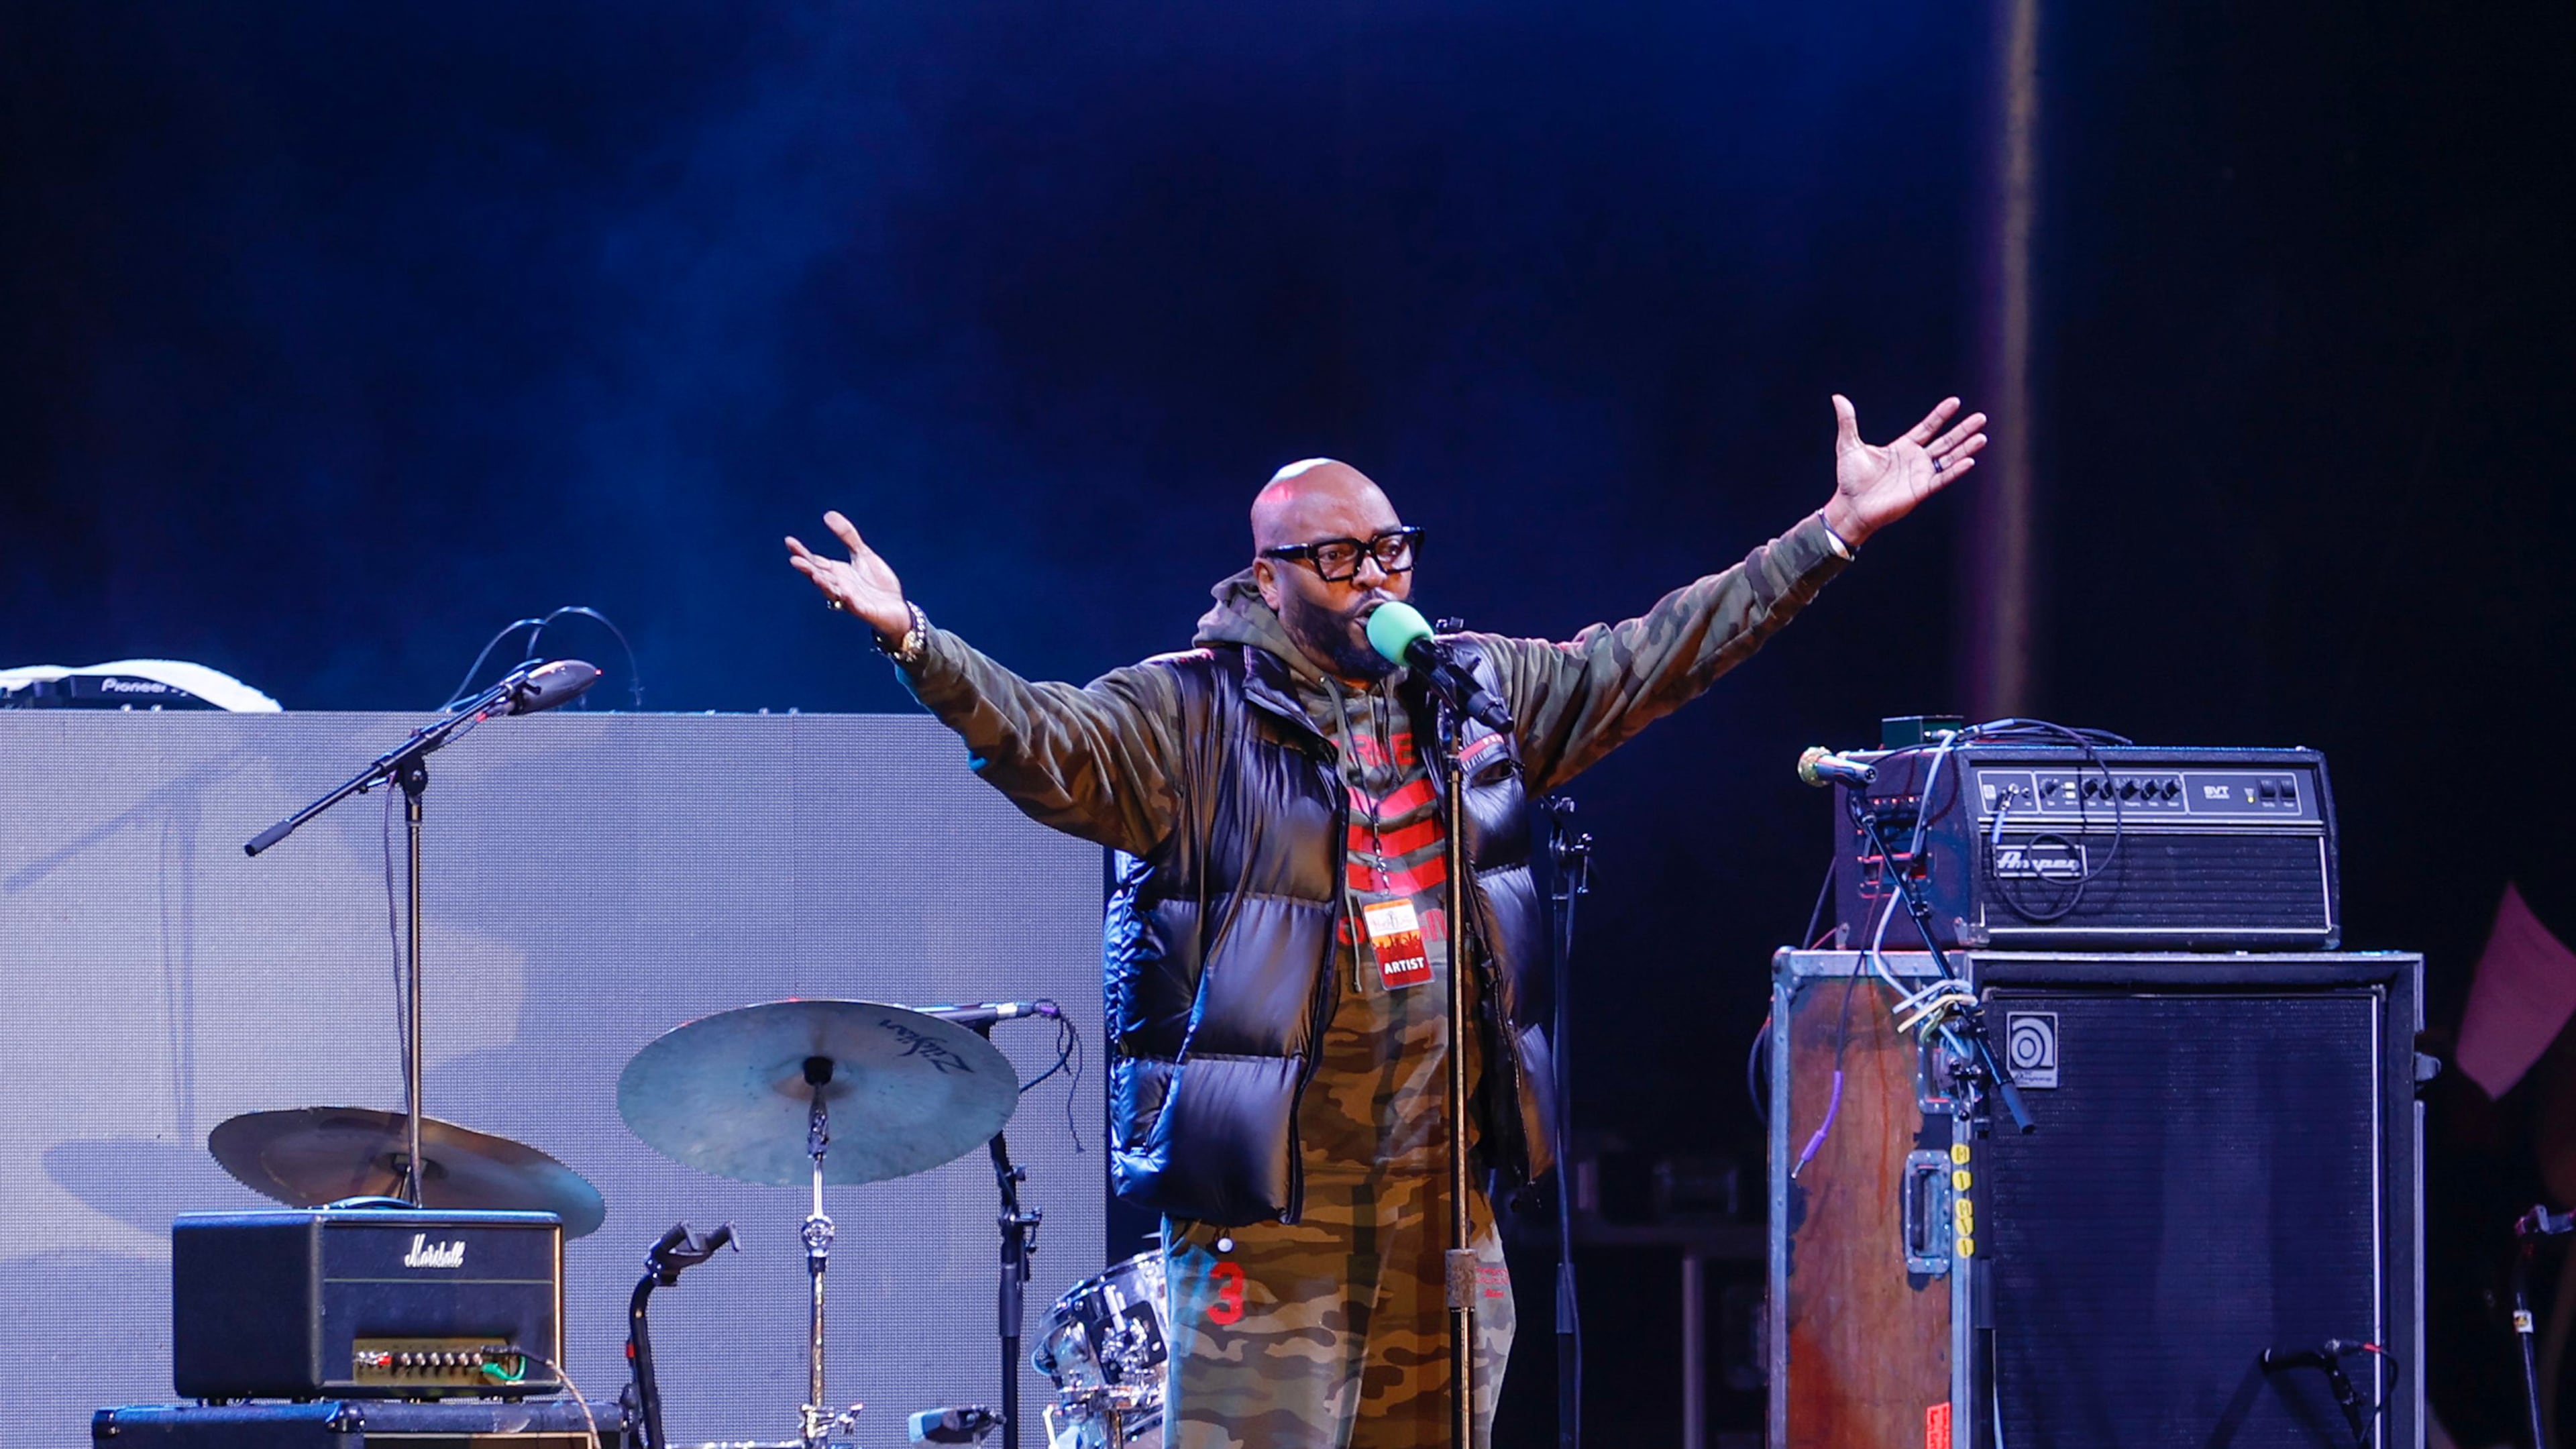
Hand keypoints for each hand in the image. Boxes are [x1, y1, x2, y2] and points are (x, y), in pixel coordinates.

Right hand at [784, 511, 912, 640]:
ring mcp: (850, 600)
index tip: (789, 541)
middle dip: (808, 569)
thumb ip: (847, 536)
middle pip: (820, 576)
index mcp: (837, 572)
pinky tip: (845, 593)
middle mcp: (839, 586)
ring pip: (833, 592)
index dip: (802, 552)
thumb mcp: (863, 554)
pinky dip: (849, 601)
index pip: (815, 561)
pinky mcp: (864, 611)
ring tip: (815, 576)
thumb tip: (828, 514)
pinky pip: (855, 606)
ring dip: (824, 585)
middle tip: (795, 560)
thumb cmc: (876, 583)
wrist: (896, 607)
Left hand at [1822, 394, 1985, 547]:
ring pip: (1949, 458)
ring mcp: (1920, 475)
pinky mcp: (1920, 491)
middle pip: (1945, 441)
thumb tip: (1838, 398)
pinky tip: (1970, 461)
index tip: (1955, 402)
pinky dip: (1955, 470)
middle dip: (1963, 430)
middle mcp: (1915, 460)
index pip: (1927, 427)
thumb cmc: (1849, 479)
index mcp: (1903, 447)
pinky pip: (1942, 478)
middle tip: (1981, 418)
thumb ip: (1848, 421)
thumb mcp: (1848, 445)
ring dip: (1965, 448)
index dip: (1941, 415)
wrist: (1850, 506)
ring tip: (1982, 437)